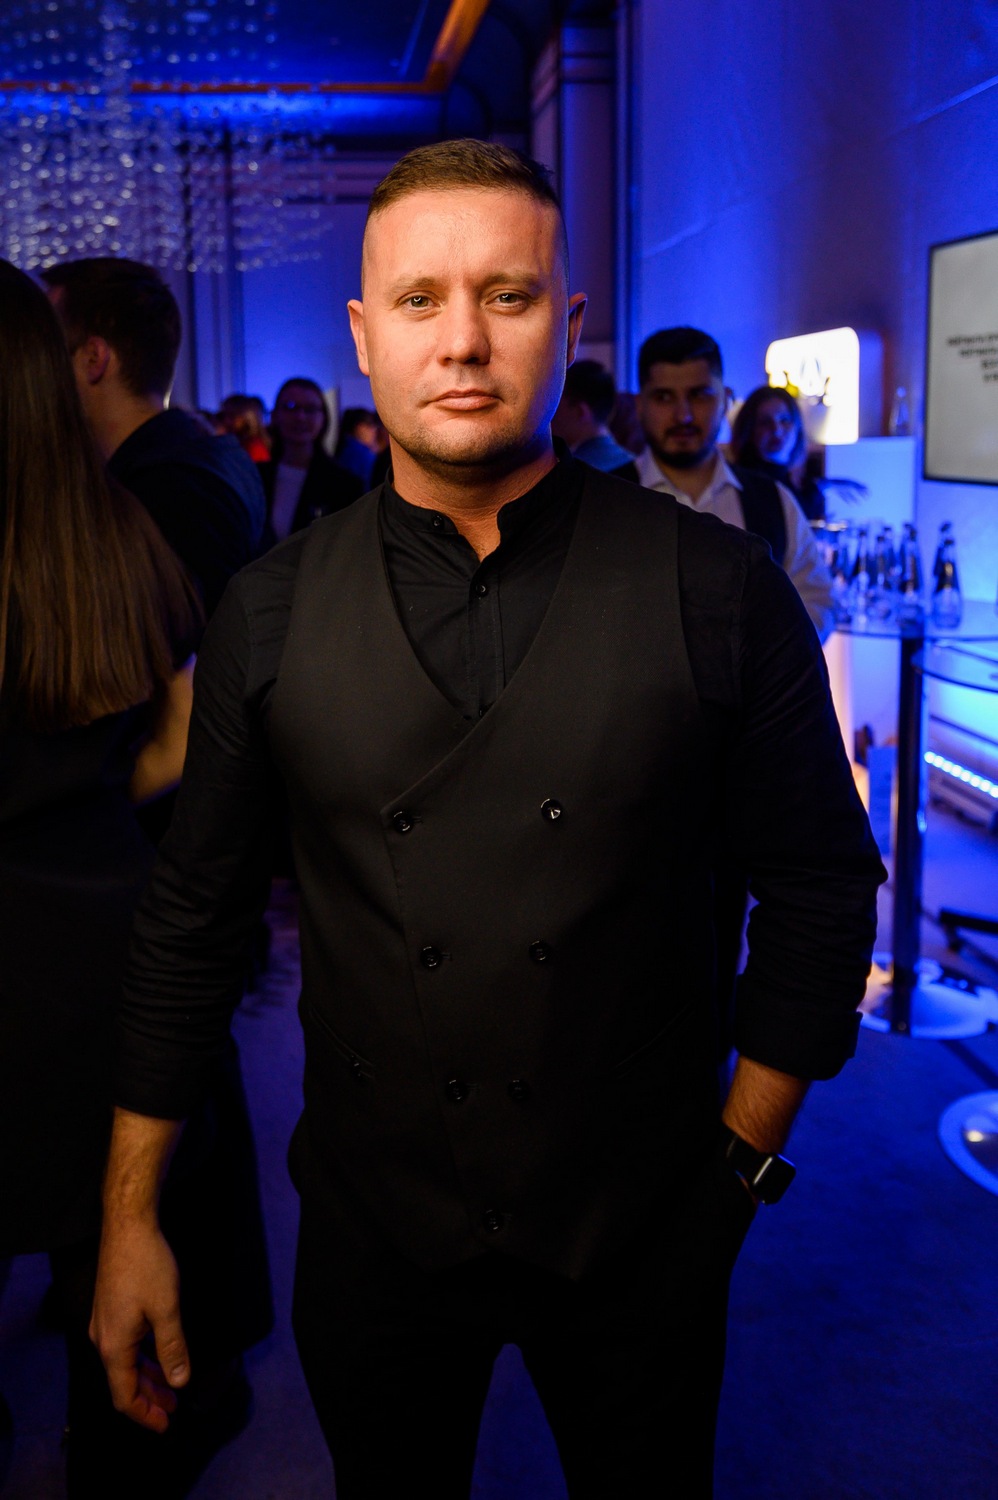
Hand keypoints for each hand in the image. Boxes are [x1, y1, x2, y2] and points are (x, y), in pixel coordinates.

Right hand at [90, 1217, 189, 1431]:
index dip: (145, 1415)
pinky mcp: (111, 1309)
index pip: (124, 1396)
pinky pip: (126, 1345)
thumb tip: (179, 1382)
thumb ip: (172, 1349)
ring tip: (172, 1387)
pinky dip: (143, 1357)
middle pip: (124, 1382)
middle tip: (174, 1410)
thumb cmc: (146, 1265)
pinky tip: (160, 1355)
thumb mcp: (167, 1309)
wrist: (127, 1227)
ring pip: (125, 1363)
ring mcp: (105, 1323)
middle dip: (149, 1399)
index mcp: (114, 1346)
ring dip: (148, 1377)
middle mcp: (103, 1339)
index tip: (166, 1425)